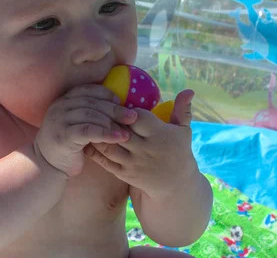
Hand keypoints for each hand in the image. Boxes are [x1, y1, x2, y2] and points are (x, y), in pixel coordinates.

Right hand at [34, 84, 137, 177]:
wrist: (48, 164)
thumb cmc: (69, 143)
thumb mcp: (77, 123)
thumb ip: (90, 112)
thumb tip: (119, 105)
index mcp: (64, 100)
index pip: (88, 90)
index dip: (106, 94)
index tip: (121, 102)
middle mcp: (60, 107)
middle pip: (92, 102)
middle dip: (115, 109)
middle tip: (133, 116)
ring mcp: (59, 120)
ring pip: (91, 116)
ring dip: (112, 122)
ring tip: (128, 131)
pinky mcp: (64, 136)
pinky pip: (89, 131)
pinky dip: (106, 133)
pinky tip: (118, 137)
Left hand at [83, 89, 197, 197]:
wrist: (175, 186)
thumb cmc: (179, 152)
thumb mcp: (184, 131)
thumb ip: (183, 110)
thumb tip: (189, 90)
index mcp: (160, 135)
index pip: (138, 117)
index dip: (126, 110)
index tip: (119, 103)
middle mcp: (145, 150)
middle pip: (120, 130)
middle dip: (107, 119)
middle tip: (96, 108)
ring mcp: (133, 163)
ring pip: (109, 145)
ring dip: (97, 133)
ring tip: (89, 121)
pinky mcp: (124, 174)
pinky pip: (105, 161)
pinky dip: (94, 150)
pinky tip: (87, 138)